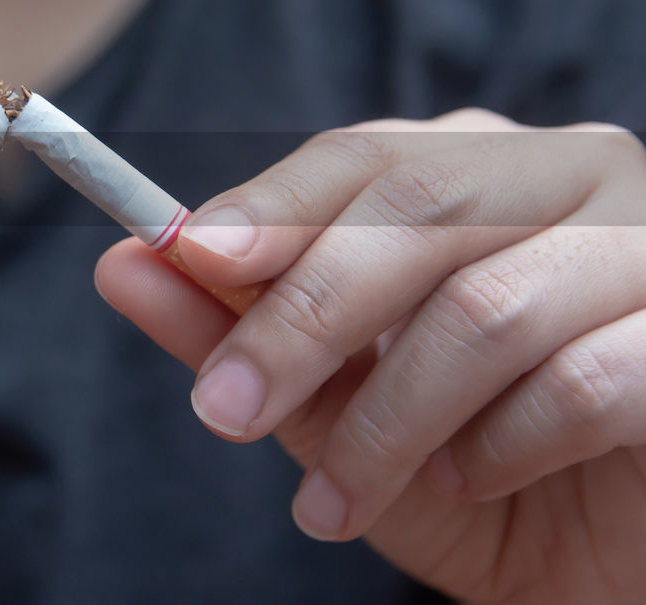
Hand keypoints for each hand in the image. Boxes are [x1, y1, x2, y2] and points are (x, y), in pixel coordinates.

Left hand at [96, 109, 645, 604]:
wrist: (615, 569)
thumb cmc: (476, 471)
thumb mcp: (338, 407)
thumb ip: (241, 330)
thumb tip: (124, 263)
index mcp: (484, 170)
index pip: (364, 156)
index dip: (270, 205)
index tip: (188, 257)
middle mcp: (575, 177)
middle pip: (415, 207)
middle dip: (299, 316)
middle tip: (223, 413)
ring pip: (485, 306)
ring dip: (385, 420)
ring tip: (335, 503)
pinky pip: (581, 379)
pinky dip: (498, 445)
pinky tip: (467, 480)